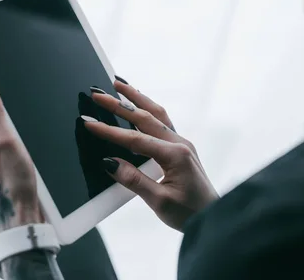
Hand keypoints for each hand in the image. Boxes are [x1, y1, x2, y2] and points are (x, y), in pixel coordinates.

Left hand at [0, 76, 41, 230]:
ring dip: (16, 115)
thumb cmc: (13, 185)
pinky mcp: (8, 162)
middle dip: (6, 98)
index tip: (3, 66)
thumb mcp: (5, 141)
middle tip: (25, 88)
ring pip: (5, 123)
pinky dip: (22, 130)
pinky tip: (32, 131)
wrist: (25, 219)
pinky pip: (13, 137)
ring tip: (29, 111)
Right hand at [84, 77, 218, 231]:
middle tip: (98, 93)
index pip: (135, 139)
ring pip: (156, 113)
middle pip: (144, 118)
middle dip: (119, 104)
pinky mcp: (181, 149)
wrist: (214, 218)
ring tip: (119, 84)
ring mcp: (181, 144)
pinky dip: (147, 109)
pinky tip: (138, 104)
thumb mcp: (159, 202)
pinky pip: (162, 122)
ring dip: (136, 98)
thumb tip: (110, 163)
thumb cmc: (190, 214)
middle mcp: (179, 144)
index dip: (109, 131)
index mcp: (175, 155)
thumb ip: (134, 180)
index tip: (89, 122)